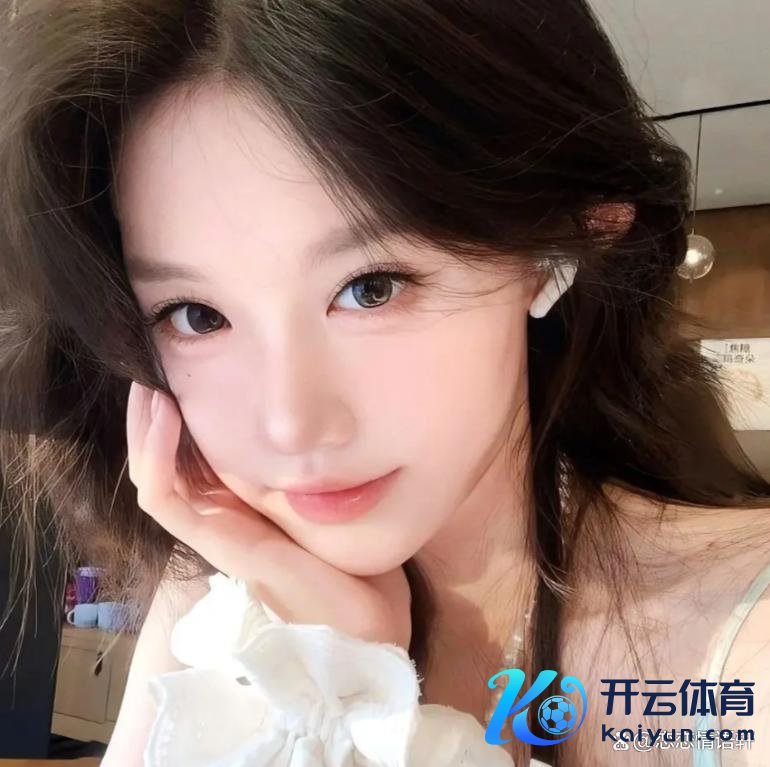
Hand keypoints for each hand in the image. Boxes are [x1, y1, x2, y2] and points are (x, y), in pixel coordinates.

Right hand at [125, 381, 411, 649]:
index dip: (184, 421)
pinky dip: (154, 456)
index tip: (188, 375)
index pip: (198, 461)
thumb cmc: (361, 571)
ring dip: (145, 431)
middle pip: (171, 466)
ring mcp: (219, 534)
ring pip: (158, 478)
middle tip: (157, 369)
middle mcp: (226, 521)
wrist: (370, 630)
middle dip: (157, 420)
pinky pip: (167, 499)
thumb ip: (322, 476)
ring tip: (149, 384)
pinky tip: (162, 414)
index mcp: (248, 511)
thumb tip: (333, 430)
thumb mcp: (338, 507)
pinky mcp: (222, 546)